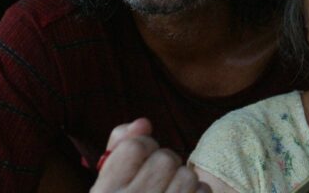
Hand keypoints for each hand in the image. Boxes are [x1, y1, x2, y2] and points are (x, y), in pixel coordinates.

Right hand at [90, 118, 211, 192]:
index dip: (145, 146)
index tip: (142, 159)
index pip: (135, 146)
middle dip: (166, 165)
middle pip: (165, 159)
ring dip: (184, 181)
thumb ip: (119, 150)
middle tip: (158, 181)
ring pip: (188, 175)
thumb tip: (144, 122)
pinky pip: (202, 192)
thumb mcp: (106, 187)